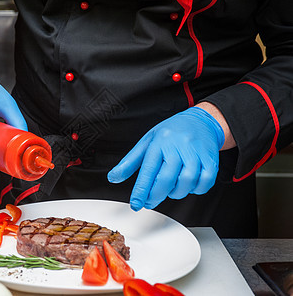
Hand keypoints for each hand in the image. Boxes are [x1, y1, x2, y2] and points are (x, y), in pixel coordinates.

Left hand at [107, 107, 224, 210]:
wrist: (201, 121)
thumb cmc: (172, 132)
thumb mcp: (147, 142)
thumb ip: (130, 162)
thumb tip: (113, 177)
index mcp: (159, 143)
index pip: (148, 171)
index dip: (141, 191)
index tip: (136, 204)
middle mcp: (178, 147)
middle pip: (166, 180)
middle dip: (156, 196)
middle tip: (149, 201)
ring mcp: (195, 154)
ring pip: (186, 183)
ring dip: (176, 192)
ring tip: (170, 189)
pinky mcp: (210, 160)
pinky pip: (204, 183)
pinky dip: (195, 189)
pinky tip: (188, 184)